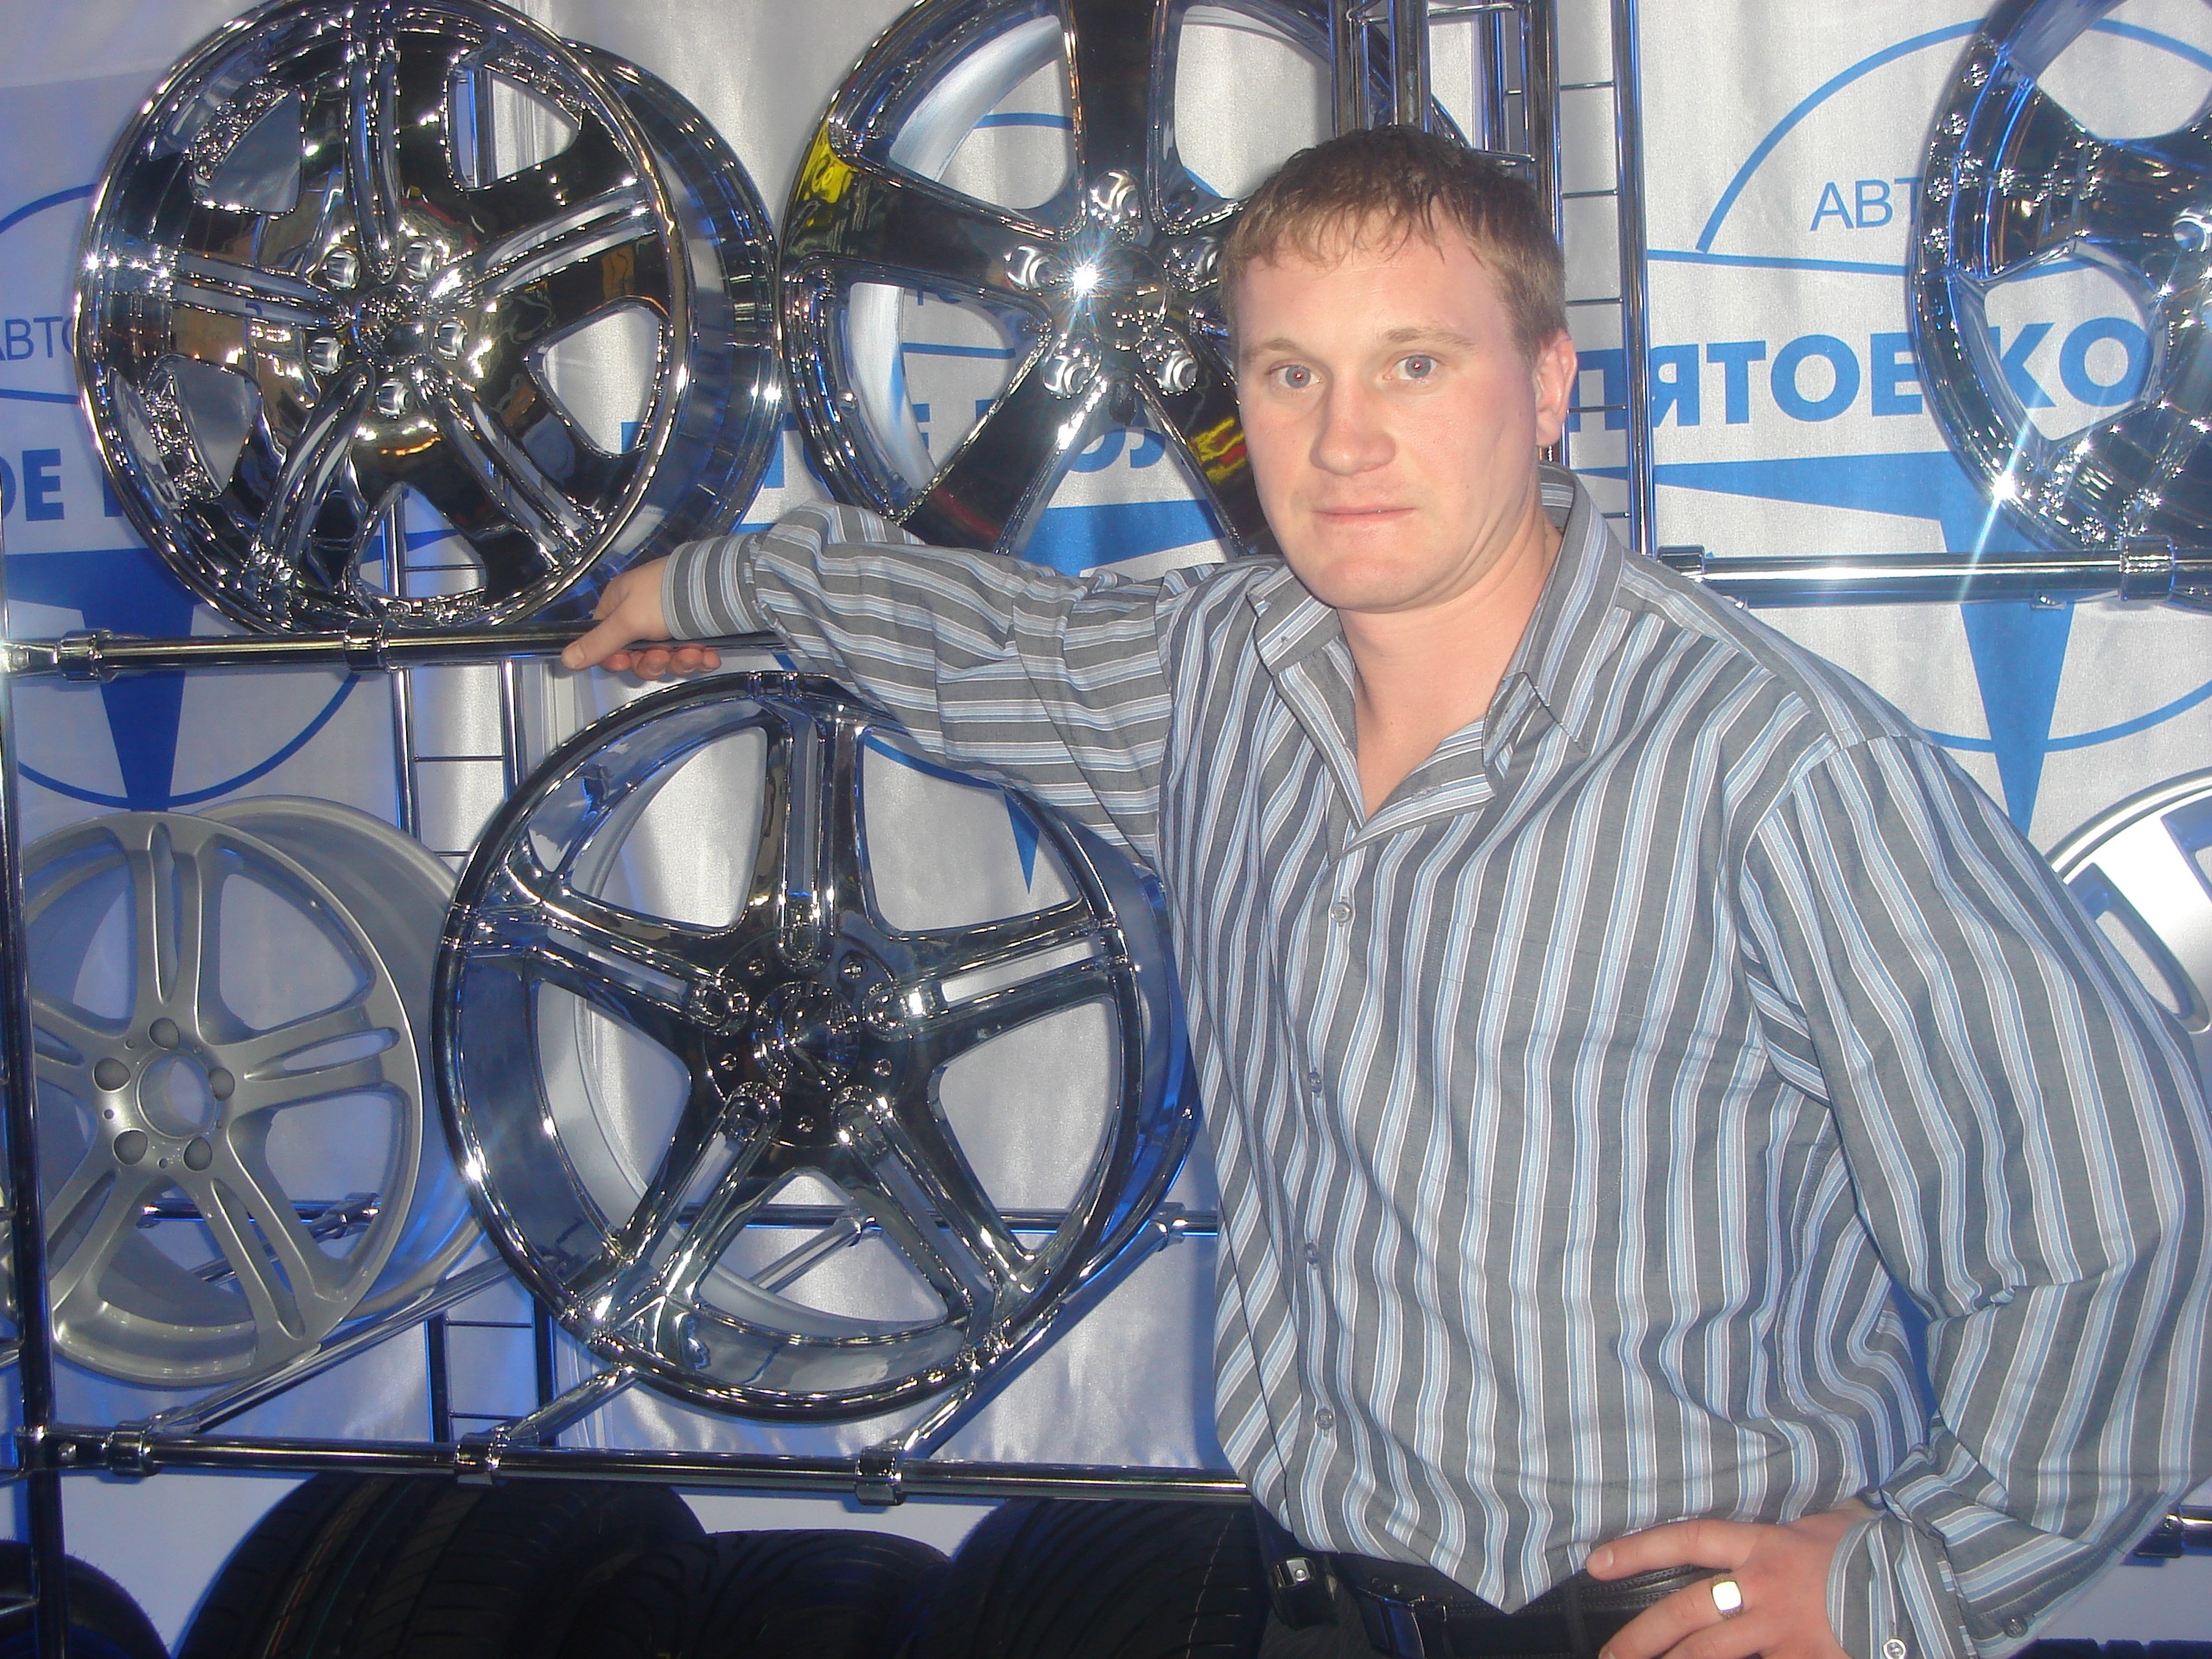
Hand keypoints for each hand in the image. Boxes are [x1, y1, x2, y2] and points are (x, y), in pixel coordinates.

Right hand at [560, 558, 720, 678]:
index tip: (626, 662)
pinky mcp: (696, 631)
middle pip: (638, 656)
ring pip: (667, 659)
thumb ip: (599, 643)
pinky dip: (700, 658)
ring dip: (679, 661)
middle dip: (653, 662)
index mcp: (621, 605)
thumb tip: (567, 659)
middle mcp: (644, 614)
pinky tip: (707, 654)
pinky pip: (691, 655)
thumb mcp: (628, 620)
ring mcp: (671, 623)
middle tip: (663, 656)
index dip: (617, 658)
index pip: (607, 642)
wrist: (719, 589)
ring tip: (693, 652)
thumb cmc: (668, 595)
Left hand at [1585, 1501, 1871, 1658]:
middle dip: (1641, 1637)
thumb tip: (1791, 1506)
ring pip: (1709, 1656)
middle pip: (1685, 1613)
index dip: (1639, 1550)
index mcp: (1764, 1545)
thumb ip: (1795, 1520)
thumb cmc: (1876, 1549)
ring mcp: (1780, 1631)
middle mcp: (1762, 1589)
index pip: (1687, 1539)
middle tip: (1610, 1654)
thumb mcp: (1829, 1519)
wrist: (1925, 1589)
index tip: (1597, 1563)